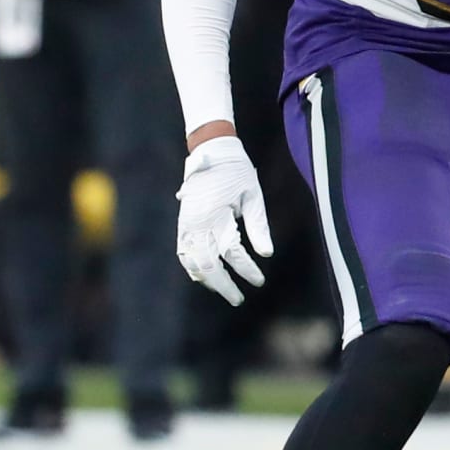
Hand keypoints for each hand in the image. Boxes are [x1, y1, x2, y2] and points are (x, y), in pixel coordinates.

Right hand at [176, 135, 273, 305]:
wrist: (212, 150)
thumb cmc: (237, 172)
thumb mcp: (253, 196)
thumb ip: (259, 225)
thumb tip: (267, 254)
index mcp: (216, 216)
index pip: (231, 253)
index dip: (245, 269)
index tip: (259, 281)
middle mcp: (197, 223)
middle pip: (207, 265)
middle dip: (223, 285)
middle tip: (239, 299)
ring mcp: (186, 224)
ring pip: (192, 262)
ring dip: (208, 279)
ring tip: (225, 290)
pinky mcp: (183, 223)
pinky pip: (183, 252)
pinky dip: (193, 267)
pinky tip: (205, 277)